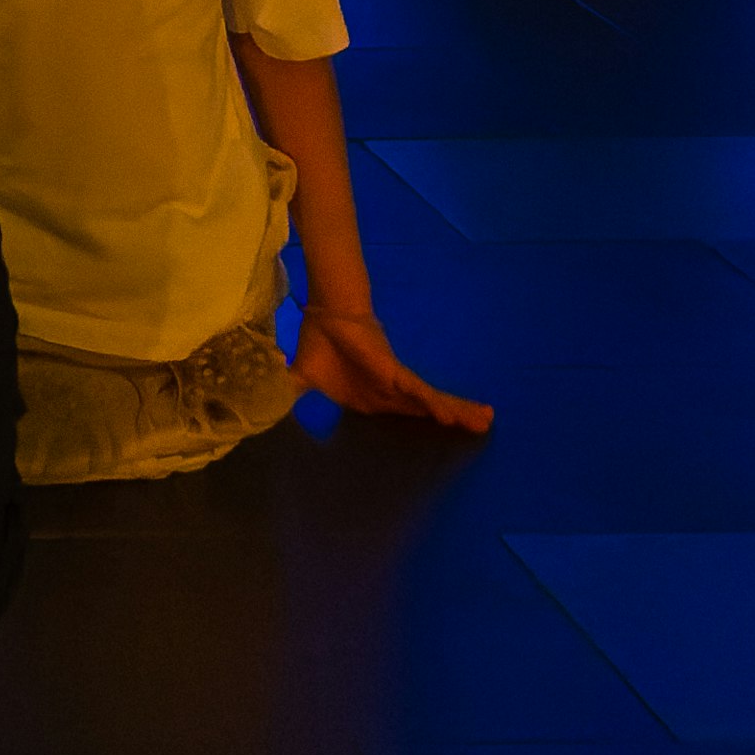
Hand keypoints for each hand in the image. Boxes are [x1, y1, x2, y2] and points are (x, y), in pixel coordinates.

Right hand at [294, 303, 491, 433]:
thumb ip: (295, 396)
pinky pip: (419, 393)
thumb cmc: (319, 344)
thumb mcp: (305, 380)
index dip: (428, 424)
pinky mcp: (394, 372)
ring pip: (431, 403)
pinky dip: (436, 405)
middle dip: (457, 418)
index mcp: (374, 399)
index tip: (450, 438)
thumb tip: (269, 409)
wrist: (322, 315)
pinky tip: (453, 417)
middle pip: (429, 409)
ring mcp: (396, 383)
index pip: (407, 415)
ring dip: (457, 412)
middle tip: (485, 430)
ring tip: (485, 422)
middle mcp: (391, 393)